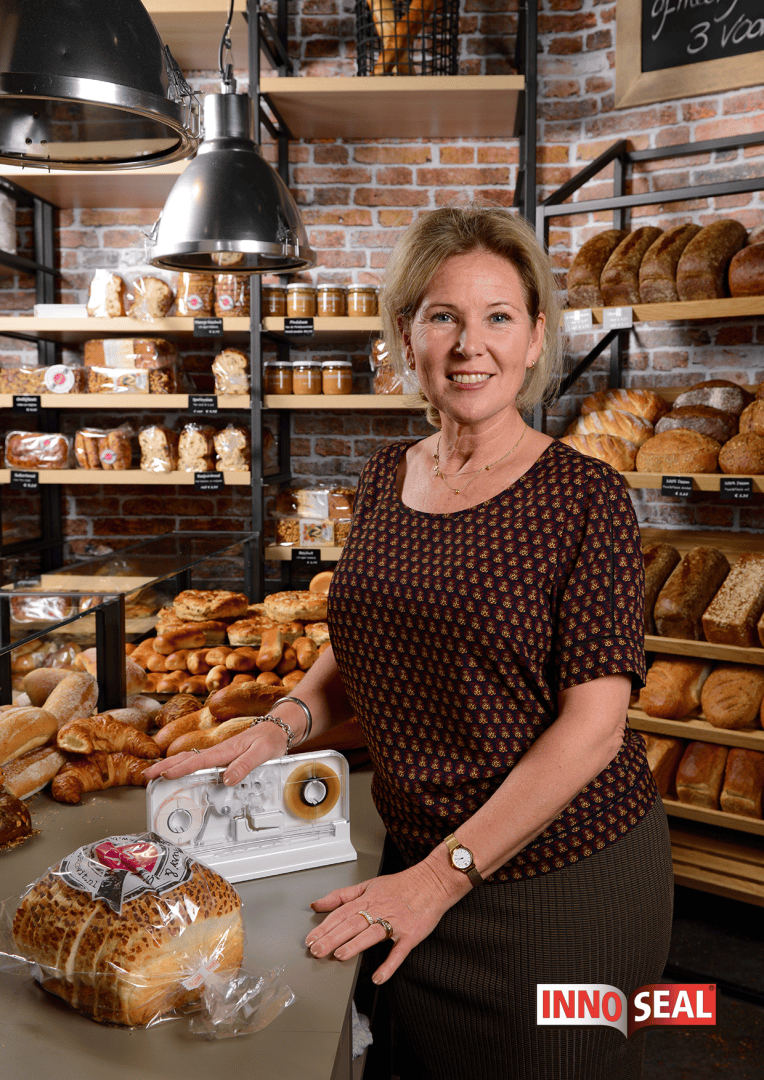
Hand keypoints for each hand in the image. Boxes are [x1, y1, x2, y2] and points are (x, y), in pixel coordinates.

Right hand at [143, 721, 288, 785]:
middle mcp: (218, 751)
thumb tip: (227, 779)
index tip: (166, 775)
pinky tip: (179, 771)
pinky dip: (183, 766)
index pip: (198, 760)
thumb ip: (244, 765)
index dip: (181, 769)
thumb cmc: (269, 740)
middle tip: (147, 776)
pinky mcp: (222, 757)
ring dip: (171, 766)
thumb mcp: (262, 753)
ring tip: (155, 775)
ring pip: (189, 759)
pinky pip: (198, 761)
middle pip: (186, 758)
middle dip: (165, 766)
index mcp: (225, 750)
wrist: (277, 730)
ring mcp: (218, 754)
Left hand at [304, 859, 469, 984]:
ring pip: (372, 933)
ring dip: (356, 945)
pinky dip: (389, 965)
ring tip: (339, 956)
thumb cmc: (401, 886)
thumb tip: (317, 904)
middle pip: (352, 923)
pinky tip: (379, 977)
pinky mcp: (411, 934)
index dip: (324, 926)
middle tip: (317, 951)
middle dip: (332, 938)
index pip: (341, 913)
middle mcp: (380, 909)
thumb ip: (341, 896)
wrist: (433, 882)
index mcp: (368, 898)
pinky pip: (399, 951)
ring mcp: (396, 922)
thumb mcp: (368, 884)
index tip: (310, 939)